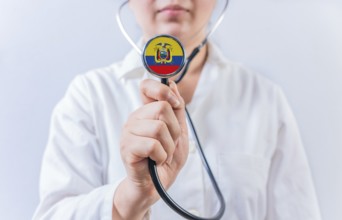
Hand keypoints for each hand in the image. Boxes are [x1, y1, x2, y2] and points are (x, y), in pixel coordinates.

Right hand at [113, 79, 188, 219]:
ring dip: (168, 146)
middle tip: (169, 144)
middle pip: (162, 108)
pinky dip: (161, 156)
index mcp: (145, 113)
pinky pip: (152, 145)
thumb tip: (173, 85)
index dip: (162, 90)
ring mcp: (128, 133)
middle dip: (174, 130)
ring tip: (162, 154)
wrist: (155, 186)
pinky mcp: (127, 148)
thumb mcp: (179, 132)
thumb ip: (177, 110)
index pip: (146, 86)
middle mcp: (135, 119)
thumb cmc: (165, 159)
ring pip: (159, 127)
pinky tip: (156, 161)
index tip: (175, 104)